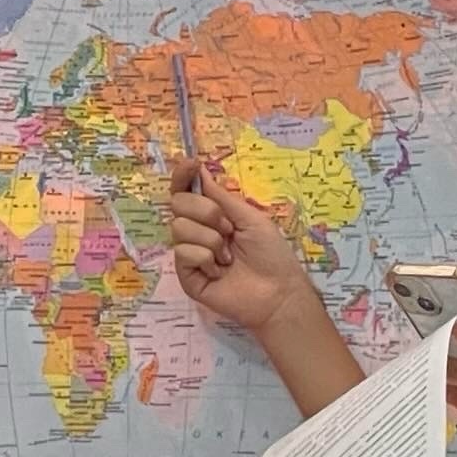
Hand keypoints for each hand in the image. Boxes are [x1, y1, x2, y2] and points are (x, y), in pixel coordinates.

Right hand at [168, 159, 312, 335]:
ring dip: (211, 239)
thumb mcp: (250, 216)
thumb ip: (221, 196)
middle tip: (229, 229)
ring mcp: (190, 254)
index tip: (190, 164)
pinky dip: (206, 259)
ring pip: (180, 228)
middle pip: (178, 204)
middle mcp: (197, 231)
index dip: (183, 176)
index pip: (186, 191)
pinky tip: (220, 272)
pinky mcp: (186, 275)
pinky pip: (183, 253)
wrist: (277, 292)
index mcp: (212, 215)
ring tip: (229, 256)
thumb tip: (199, 170)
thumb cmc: (270, 254)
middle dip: (207, 212)